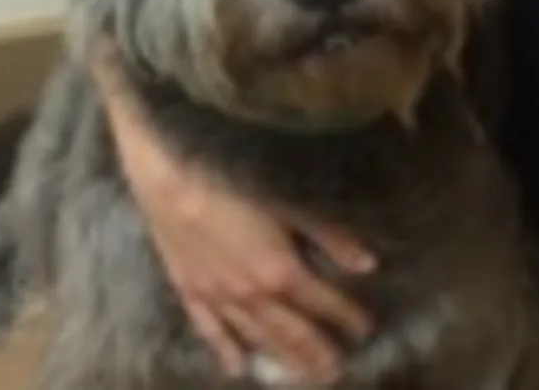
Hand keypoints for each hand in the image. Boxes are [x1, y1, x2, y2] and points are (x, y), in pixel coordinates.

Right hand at [112, 105, 375, 382]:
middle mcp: (251, 295)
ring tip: (302, 376)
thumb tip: (368, 265)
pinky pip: (210, 330)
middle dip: (316, 351)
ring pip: (255, 336)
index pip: (322, 303)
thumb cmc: (234, 175)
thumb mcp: (288, 200)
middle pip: (290, 330)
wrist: (169, 169)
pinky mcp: (188, 289)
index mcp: (280, 272)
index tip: (364, 329)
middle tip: (336, 372)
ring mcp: (217, 296)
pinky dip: (225, 350)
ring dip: (281, 357)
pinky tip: (237, 369)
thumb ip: (328, 235)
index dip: (346, 316)